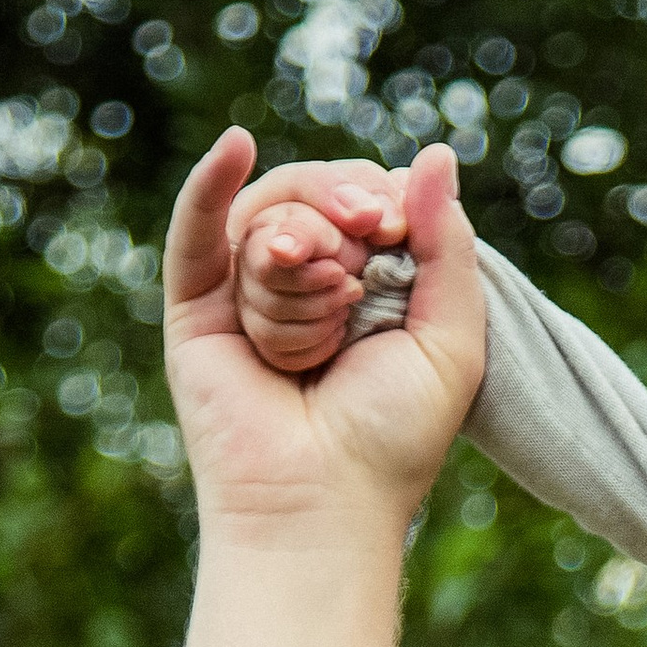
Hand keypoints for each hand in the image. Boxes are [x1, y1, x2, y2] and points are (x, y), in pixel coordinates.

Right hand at [163, 134, 480, 538]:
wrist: (324, 501)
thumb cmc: (392, 439)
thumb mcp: (450, 338)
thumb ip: (448, 246)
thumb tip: (436, 154)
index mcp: (365, 285)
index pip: (366, 199)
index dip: (379, 198)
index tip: (392, 228)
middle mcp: (306, 282)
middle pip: (313, 196)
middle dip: (338, 216)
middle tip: (355, 258)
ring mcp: (247, 291)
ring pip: (267, 221)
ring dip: (300, 262)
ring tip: (323, 317)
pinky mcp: (196, 309)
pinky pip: (198, 229)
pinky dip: (210, 183)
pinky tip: (235, 146)